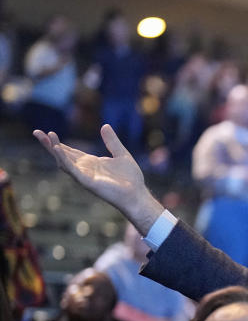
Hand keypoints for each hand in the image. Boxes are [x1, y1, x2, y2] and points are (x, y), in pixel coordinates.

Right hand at [33, 124, 163, 233]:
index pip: (70, 151)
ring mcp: (84, 176)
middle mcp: (85, 169)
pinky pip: (72, 170)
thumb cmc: (130, 179)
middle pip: (62, 155)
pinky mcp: (87, 182)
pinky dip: (64, 159)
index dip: (59, 143)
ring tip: (47, 137)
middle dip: (50, 144)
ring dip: (55, 149)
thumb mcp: (121, 154)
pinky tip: (58, 149)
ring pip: (64, 161)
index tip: (48, 132)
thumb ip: (112, 142)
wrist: (137, 194)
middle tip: (37, 132)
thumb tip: (105, 126)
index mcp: (91, 163)